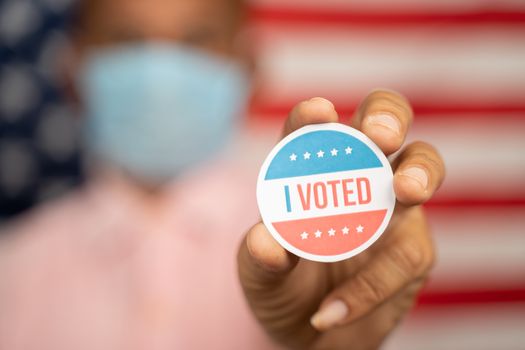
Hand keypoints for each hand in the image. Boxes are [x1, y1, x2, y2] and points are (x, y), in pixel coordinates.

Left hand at [237, 91, 445, 349]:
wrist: (306, 334)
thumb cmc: (280, 287)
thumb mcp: (260, 274)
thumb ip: (261, 257)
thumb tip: (267, 243)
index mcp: (310, 171)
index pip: (311, 131)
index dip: (313, 116)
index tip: (319, 113)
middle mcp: (356, 179)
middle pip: (384, 125)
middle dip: (387, 117)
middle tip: (380, 135)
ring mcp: (391, 210)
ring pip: (422, 171)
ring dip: (419, 173)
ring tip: (406, 189)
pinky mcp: (412, 252)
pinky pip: (405, 257)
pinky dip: (370, 285)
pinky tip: (332, 310)